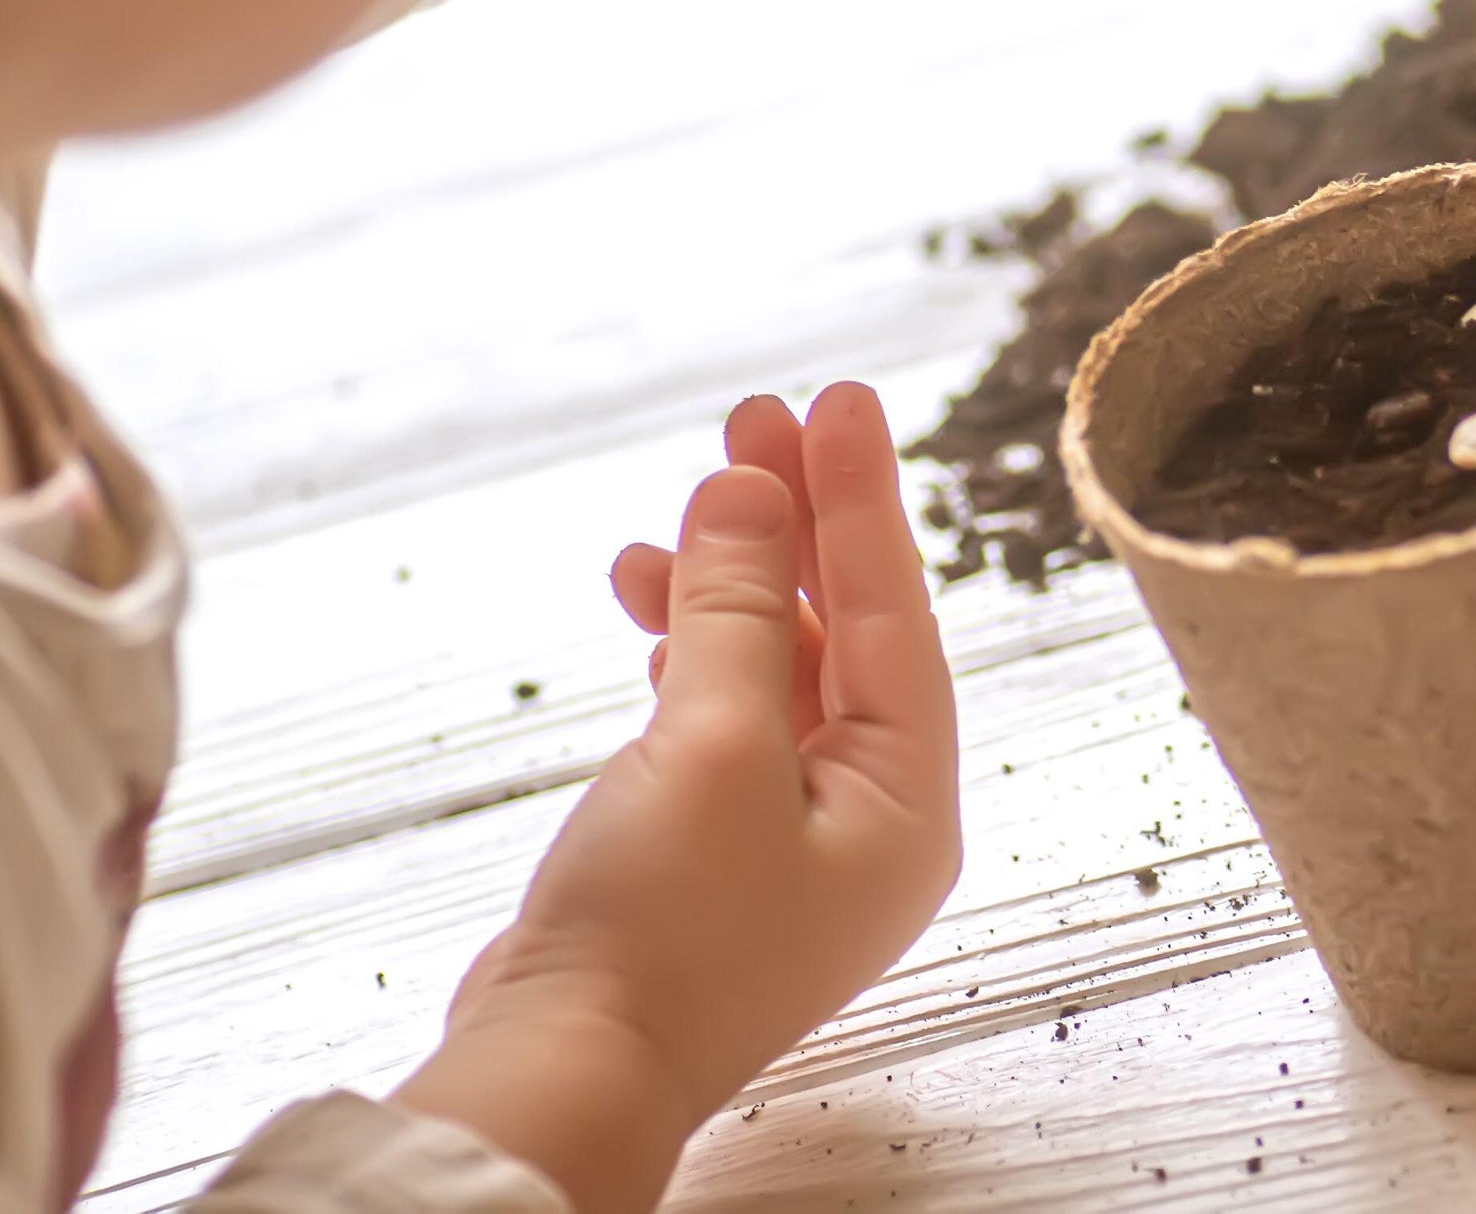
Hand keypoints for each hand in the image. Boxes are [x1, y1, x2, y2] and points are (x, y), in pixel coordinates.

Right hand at [397, 386, 960, 1213]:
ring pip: (777, 669)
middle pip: (849, 632)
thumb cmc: (657, 934)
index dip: (862, 497)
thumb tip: (753, 490)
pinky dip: (689, 652)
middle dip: (797, 525)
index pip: (898, 614)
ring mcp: (795, 839)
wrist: (564, 1076)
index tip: (834, 398)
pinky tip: (655, 604)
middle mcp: (871, 820)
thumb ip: (735, 610)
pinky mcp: (719, 853)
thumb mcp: (708, 745)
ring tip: (679, 508)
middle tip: (752, 419)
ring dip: (728, 584)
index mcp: (911, 804)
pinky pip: (724, 718)